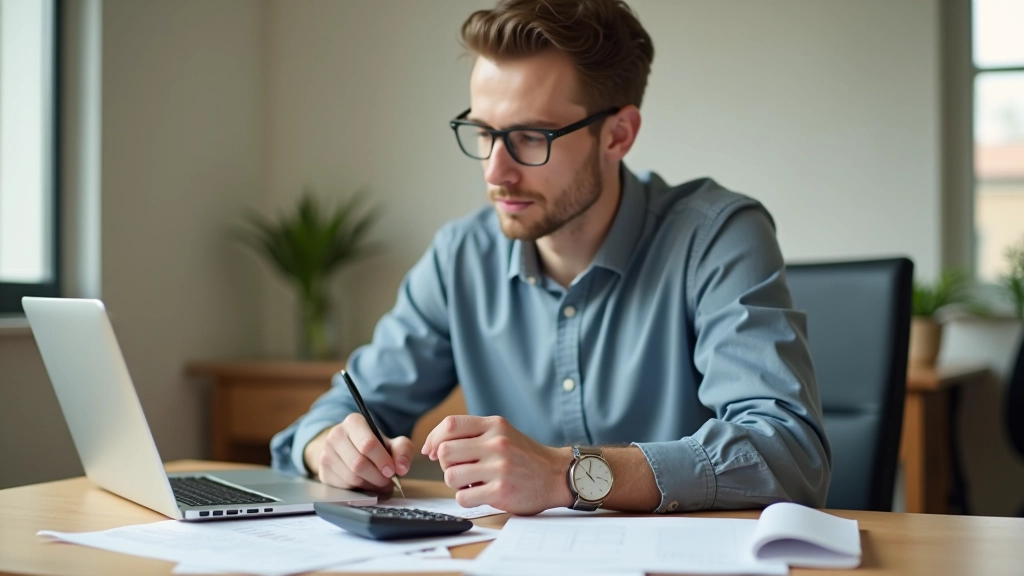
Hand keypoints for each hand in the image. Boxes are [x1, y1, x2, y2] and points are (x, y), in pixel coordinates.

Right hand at [303, 413, 413, 492]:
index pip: (368, 444)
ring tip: (380, 484)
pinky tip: (366, 485)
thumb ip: (403, 451)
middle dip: (377, 477)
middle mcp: (336, 435)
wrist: (351, 449)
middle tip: (388, 481)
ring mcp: (326, 453)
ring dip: (370, 485)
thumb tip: (402, 468)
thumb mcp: (393, 443)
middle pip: (358, 463)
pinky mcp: (323, 471)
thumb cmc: (375, 445)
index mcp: (354, 422)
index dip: (382, 461)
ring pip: (351, 477)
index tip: (392, 471)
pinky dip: (359, 490)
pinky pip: (343, 487)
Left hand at [421, 415, 572, 514]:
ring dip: (455, 483)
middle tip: (458, 469)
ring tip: (471, 483)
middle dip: (445, 464)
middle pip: (445, 451)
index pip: (450, 425)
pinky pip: (463, 498)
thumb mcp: (503, 433)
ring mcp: (499, 468)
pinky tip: (479, 494)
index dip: (433, 438)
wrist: (557, 475)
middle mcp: (496, 444)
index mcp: (495, 426)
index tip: (430, 451)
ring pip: (450, 476)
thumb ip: (473, 434)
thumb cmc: (525, 456)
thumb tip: (433, 447)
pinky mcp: (501, 492)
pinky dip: (466, 499)